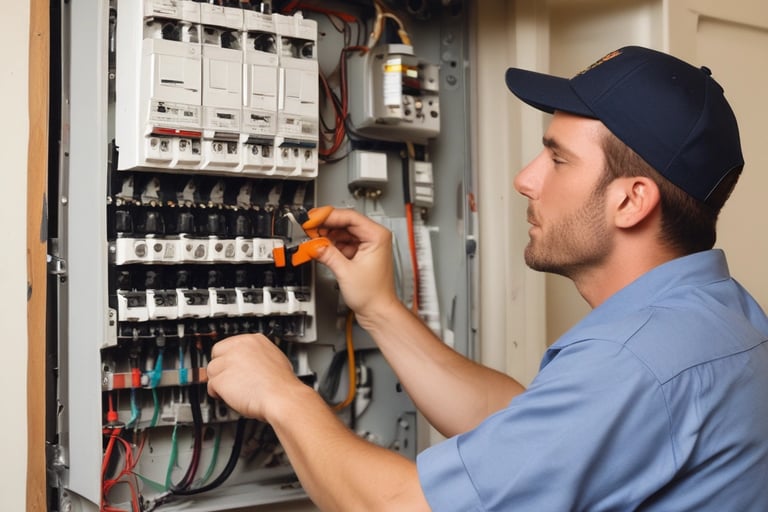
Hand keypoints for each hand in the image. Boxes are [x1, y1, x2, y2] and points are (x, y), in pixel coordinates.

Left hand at [206, 334, 300, 420]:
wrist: (282, 396)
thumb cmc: (281, 384)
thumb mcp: (273, 358)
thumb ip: (255, 356)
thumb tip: (244, 363)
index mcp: (253, 340)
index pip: (227, 345)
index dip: (228, 359)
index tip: (230, 367)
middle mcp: (239, 347)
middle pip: (216, 355)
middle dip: (221, 369)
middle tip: (231, 380)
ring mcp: (228, 362)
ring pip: (211, 371)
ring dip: (220, 382)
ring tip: (235, 391)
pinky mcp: (221, 378)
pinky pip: (211, 386)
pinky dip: (219, 394)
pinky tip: (232, 397)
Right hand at [308, 207, 399, 327]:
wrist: (377, 311)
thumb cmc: (373, 295)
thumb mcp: (345, 271)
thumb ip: (327, 254)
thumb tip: (313, 243)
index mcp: (378, 236)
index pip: (350, 217)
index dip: (328, 216)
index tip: (312, 219)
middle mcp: (374, 237)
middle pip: (345, 222)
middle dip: (325, 225)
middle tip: (308, 227)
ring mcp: (367, 244)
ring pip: (342, 231)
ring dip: (326, 234)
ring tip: (311, 237)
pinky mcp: (360, 252)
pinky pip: (342, 242)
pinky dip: (330, 243)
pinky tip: (320, 246)